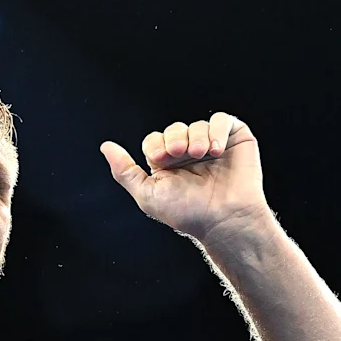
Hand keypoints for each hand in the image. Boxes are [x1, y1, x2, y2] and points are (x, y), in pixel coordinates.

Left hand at [100, 113, 268, 242]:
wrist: (223, 219)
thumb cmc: (187, 213)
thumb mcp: (147, 194)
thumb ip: (125, 171)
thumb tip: (105, 146)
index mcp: (168, 165)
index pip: (155, 140)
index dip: (156, 145)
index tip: (161, 160)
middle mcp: (189, 154)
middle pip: (174, 130)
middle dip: (174, 138)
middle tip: (179, 153)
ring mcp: (212, 146)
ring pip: (197, 125)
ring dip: (196, 137)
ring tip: (200, 154)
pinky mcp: (235, 140)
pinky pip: (221, 121)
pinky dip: (216, 130)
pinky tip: (215, 149)